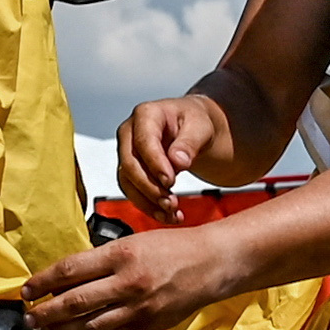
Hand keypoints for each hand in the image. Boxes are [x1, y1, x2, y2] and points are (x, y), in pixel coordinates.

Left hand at [27, 219, 244, 329]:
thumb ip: (100, 261)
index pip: (70, 270)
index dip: (42, 281)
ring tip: (43, 329)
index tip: (26, 289)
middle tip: (27, 316)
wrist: (211, 264)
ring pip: (88, 325)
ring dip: (60, 329)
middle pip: (74, 302)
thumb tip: (64, 279)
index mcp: (121, 254)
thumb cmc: (171, 249)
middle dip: (44, 311)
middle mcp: (128, 282)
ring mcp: (138, 307)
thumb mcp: (131, 243)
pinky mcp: (146, 325)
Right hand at [113, 89, 239, 202]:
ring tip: (171, 214)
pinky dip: (148, 207)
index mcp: (146, 114)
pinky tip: (167, 215)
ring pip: (128, 182)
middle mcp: (130, 132)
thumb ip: (189, 143)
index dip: (155, 164)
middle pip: (130, 165)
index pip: (143, 142)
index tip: (170, 181)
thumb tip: (177, 161)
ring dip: (148, 202)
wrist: (194, 129)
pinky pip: (133, 191)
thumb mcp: (201, 127)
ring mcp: (127, 151)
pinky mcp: (130, 170)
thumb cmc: (197, 122)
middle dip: (150, 188)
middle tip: (171, 203)